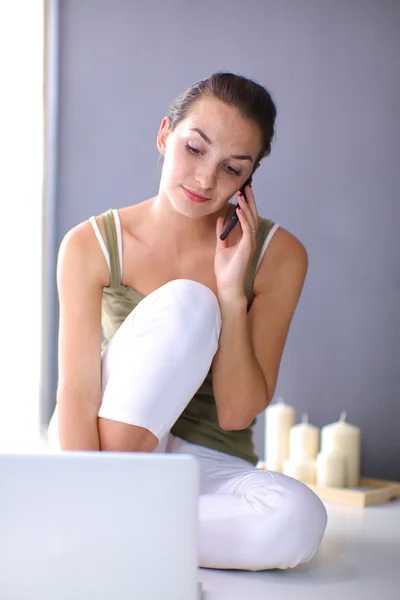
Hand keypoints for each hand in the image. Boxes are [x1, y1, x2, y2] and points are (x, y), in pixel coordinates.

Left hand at [214, 184, 258, 300]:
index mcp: (244, 238)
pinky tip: (239, 210)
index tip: (242, 191)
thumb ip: (222, 233)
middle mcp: (250, 239)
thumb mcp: (220, 247)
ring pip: (251, 220)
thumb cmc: (225, 269)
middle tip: (246, 187)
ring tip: (242, 195)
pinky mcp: (248, 247)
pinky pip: (247, 230)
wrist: (227, 284)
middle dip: (250, 201)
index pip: (247, 217)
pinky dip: (243, 219)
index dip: (246, 204)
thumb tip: (220, 219)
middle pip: (252, 216)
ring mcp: (250, 243)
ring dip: (247, 207)